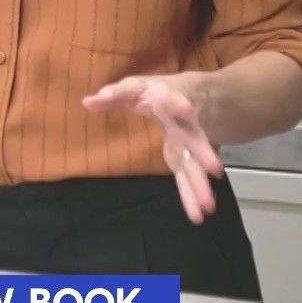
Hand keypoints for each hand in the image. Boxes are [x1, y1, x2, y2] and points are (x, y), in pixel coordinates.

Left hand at [82, 73, 223, 224]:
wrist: (193, 94)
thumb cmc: (154, 91)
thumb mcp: (132, 87)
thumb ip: (113, 95)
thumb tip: (87, 102)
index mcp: (168, 99)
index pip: (170, 99)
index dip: (175, 103)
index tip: (184, 108)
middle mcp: (183, 123)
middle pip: (194, 137)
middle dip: (203, 152)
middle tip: (214, 168)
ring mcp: (188, 143)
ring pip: (196, 163)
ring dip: (201, 184)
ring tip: (208, 206)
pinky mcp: (186, 158)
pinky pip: (188, 177)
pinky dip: (192, 196)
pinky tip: (197, 215)